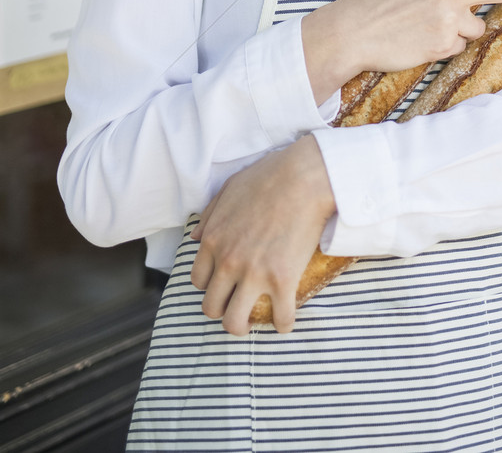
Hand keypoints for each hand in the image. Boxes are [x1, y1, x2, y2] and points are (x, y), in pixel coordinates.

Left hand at [189, 135, 334, 335]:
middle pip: (212, 306)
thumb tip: (196, 237)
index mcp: (213, 240)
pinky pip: (280, 318)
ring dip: (243, 326)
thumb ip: (209, 215)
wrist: (305, 177)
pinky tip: (286, 321)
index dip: (211, 286)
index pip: (198, 281)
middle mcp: (228, 262)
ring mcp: (254, 274)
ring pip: (235, 322)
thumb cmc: (269, 176)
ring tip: (255, 320)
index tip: (224, 285)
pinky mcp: (282, 281)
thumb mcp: (229, 188)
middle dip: (223, 309)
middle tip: (237, 306)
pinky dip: (283, 324)